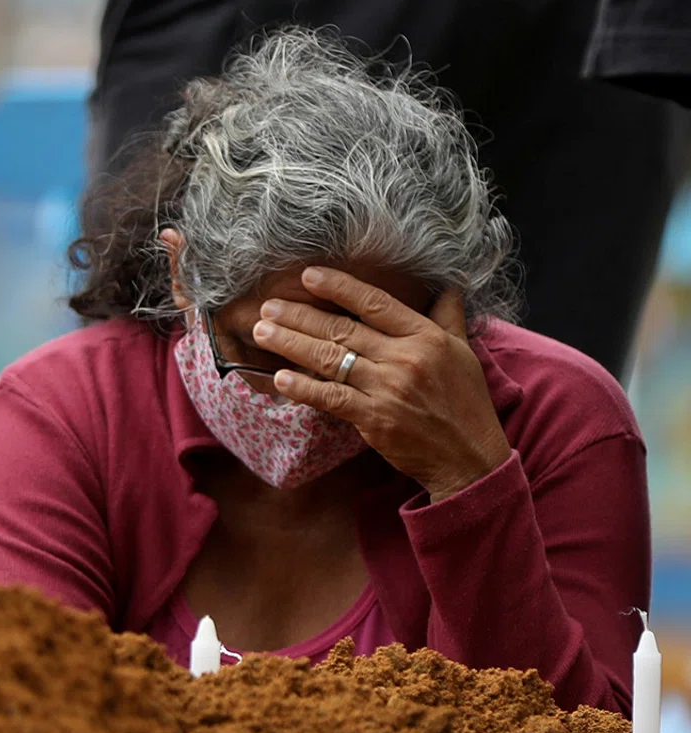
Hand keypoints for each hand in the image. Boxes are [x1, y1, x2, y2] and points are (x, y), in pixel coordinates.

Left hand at [251, 268, 510, 501]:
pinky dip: (303, 387)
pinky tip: (279, 378)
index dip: (339, 287)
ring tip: (262, 332)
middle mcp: (405, 358)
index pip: (375, 303)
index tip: (308, 275)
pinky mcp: (375, 418)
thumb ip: (448, 317)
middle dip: (299, 315)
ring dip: (290, 344)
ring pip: (330, 359)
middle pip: (342, 329)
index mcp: (426, 337)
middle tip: (267, 306)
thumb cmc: (465, 403)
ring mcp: (388, 388)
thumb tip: (447, 286)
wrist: (470, 457)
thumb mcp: (463, 352)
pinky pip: (330, 397)